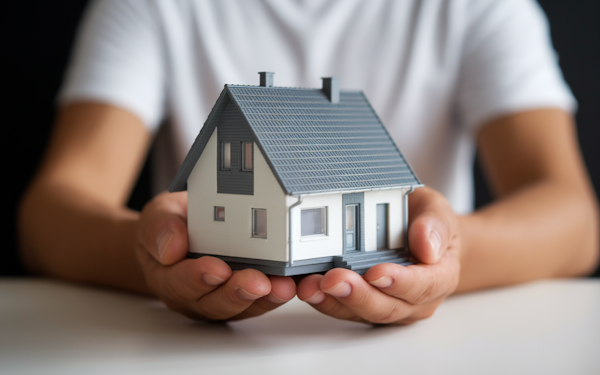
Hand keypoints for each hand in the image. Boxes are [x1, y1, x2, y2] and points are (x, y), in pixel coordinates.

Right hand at [135, 192, 296, 320]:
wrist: (184, 230)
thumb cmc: (173, 223)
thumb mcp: (158, 214)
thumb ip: (159, 228)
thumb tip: (170, 248)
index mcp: (168, 277)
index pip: (180, 283)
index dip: (198, 278)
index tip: (217, 269)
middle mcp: (195, 295)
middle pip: (215, 302)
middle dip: (238, 292)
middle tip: (257, 282)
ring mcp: (220, 298)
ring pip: (242, 307)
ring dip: (263, 299)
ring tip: (281, 286)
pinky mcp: (245, 296)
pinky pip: (260, 301)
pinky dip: (277, 295)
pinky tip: (291, 284)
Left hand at [297, 187, 460, 323]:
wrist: (417, 234)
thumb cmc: (426, 222)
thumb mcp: (436, 210)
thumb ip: (434, 224)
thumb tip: (427, 246)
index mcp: (438, 276)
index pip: (422, 286)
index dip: (399, 282)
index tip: (376, 273)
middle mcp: (413, 299)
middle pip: (386, 306)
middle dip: (357, 295)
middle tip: (333, 279)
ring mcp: (387, 305)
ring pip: (360, 312)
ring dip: (333, 301)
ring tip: (310, 286)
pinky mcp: (361, 304)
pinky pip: (342, 307)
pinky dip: (323, 298)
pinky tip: (305, 285)